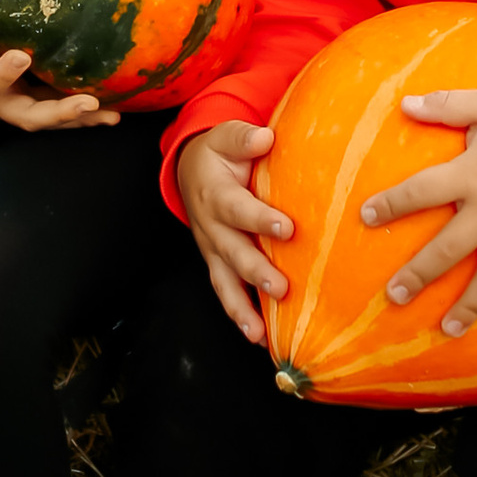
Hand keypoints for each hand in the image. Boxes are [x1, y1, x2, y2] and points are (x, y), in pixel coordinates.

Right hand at [0, 6, 115, 133]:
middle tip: (88, 104)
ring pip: (46, 115)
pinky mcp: (18, 94)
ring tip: (114, 113)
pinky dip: (81, 110)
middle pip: (26, 114)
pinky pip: (52, 105)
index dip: (1, 76)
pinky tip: (113, 104)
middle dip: (58, 113)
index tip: (20, 56)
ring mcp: (6, 101)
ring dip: (79, 117)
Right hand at [176, 119, 295, 339]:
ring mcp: (213, 251)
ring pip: (225, 282)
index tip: (286, 228)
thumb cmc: (219, 155)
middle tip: (281, 288)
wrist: (190, 171)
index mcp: (215, 195)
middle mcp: (211, 228)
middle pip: (232, 254)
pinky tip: (260, 339)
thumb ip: (243, 138)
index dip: (260, 220)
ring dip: (242, 308)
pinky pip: (227, 293)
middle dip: (256, 272)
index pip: (237, 209)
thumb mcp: (226, 137)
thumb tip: (265, 137)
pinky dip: (241, 317)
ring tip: (259, 333)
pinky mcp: (217, 265)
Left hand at [360, 90, 476, 335]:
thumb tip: (404, 103)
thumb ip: (445, 106)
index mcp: (473, 173)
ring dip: (468, 305)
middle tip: (393, 297)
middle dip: (419, 275)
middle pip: (449, 249)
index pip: (422, 191)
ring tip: (447, 329)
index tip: (365, 216)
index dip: (391, 204)